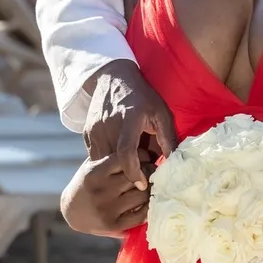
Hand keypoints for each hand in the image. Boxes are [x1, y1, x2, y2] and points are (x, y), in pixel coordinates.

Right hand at [60, 155, 148, 236]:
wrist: (72, 211)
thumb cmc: (89, 184)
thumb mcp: (93, 167)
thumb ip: (114, 160)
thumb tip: (145, 151)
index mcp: (94, 173)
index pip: (125, 158)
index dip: (140, 156)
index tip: (145, 158)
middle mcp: (100, 190)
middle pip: (137, 177)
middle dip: (148, 173)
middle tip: (152, 172)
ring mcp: (106, 209)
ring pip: (142, 195)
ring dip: (149, 191)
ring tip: (148, 187)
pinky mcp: (113, 225)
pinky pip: (141, 215)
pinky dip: (147, 208)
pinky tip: (145, 202)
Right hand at [82, 59, 176, 188]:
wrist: (113, 78)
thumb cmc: (143, 97)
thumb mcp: (161, 113)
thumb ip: (168, 138)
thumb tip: (175, 163)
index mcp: (129, 118)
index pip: (126, 151)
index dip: (133, 171)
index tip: (141, 183)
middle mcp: (108, 125)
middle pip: (113, 162)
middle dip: (127, 175)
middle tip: (142, 177)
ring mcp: (95, 130)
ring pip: (103, 162)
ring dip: (116, 171)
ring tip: (132, 168)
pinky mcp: (88, 134)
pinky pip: (97, 156)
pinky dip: (107, 163)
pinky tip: (120, 160)